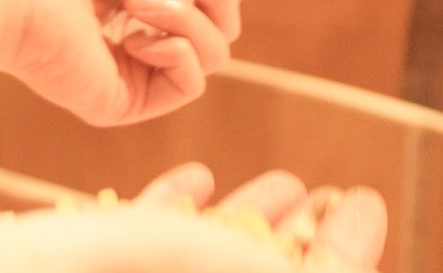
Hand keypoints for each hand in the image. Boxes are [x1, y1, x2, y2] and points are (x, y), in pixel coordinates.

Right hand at [0, 162, 386, 272]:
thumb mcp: (121, 259)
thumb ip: (191, 253)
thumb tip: (286, 266)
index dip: (342, 249)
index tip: (365, 200)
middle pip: (254, 269)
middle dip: (300, 235)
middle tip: (327, 191)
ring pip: (205, 258)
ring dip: (247, 218)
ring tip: (282, 182)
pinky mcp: (77, 265)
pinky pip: (144, 246)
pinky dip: (176, 213)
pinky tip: (195, 179)